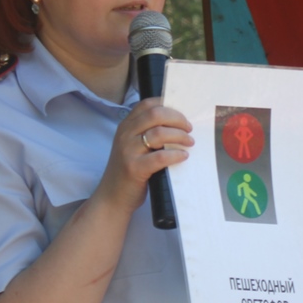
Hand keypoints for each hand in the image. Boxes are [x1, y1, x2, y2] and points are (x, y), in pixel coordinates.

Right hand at [97, 97, 192, 212]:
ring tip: (189, 142)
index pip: (146, 104)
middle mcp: (125, 135)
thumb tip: (177, 125)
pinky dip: (175, 154)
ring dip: (180, 136)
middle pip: (155, 114)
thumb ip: (147, 134)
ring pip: (159, 133)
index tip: (182, 113)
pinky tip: (183, 156)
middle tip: (189, 128)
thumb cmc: (128, 172)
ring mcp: (128, 151)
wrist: (112, 198)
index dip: (167, 104)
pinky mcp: (135, 168)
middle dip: (177, 118)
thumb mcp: (132, 147)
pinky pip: (160, 157)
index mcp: (125, 126)